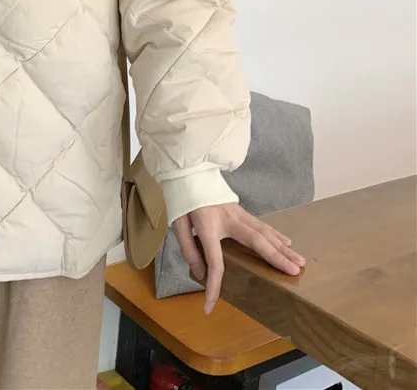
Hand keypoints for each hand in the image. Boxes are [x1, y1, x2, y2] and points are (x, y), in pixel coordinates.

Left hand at [172, 203, 305, 314]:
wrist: (189, 171)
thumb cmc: (182, 199)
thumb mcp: (177, 223)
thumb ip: (188, 248)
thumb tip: (200, 273)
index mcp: (208, 226)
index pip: (214, 261)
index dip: (213, 285)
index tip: (210, 306)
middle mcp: (228, 219)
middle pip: (256, 241)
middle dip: (276, 258)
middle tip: (295, 273)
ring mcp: (237, 212)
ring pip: (263, 231)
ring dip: (282, 247)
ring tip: (300, 261)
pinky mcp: (240, 209)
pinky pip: (261, 224)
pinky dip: (275, 234)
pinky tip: (287, 242)